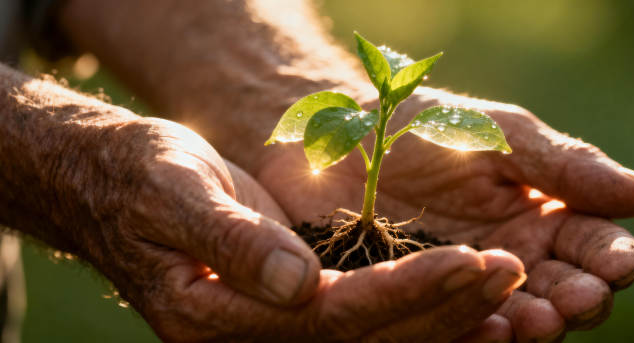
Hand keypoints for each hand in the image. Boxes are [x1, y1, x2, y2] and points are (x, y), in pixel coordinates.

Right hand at [86, 117, 524, 341]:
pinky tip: (470, 301)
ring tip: (507, 286)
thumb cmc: (143, 179)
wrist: (122, 187)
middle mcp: (255, 342)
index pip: (333, 317)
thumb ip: (231, 240)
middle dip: (444, 307)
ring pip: (378, 341)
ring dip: (447, 317)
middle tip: (510, 271)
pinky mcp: (297, 318)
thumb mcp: (174, 194)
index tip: (470, 260)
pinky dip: (424, 315)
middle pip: (369, 340)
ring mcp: (277, 336)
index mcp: (217, 318)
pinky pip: (370, 327)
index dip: (407, 292)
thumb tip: (297, 285)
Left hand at [255, 87, 633, 341]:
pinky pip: (457, 328)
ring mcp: (470, 290)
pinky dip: (477, 332)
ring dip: (536, 324)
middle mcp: (517, 262)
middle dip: (580, 300)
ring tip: (537, 320)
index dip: (613, 258)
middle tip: (578, 299)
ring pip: (518, 320)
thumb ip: (566, 166)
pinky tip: (489, 329)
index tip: (618, 263)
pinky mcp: (424, 308)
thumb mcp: (501, 134)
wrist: (342, 140)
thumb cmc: (427, 128)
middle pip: (567, 294)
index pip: (596, 247)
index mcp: (545, 218)